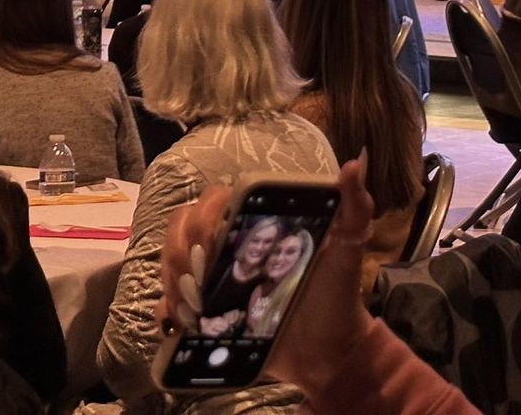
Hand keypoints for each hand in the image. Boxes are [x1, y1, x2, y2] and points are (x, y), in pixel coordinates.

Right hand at [160, 161, 375, 394]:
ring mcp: (215, 279)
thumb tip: (353, 165)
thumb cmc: (336, 296)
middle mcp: (230, 245)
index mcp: (256, 223)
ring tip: (192, 304)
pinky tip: (178, 321)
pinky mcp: (206, 313)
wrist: (330, 353)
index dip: (205, 217)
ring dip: (172, 276)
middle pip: (184, 226)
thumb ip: (354, 206)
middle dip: (182, 249)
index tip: (214, 243)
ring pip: (172, 258)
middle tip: (199, 279)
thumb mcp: (348, 248)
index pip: (213, 201)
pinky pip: (169, 302)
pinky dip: (165, 308)